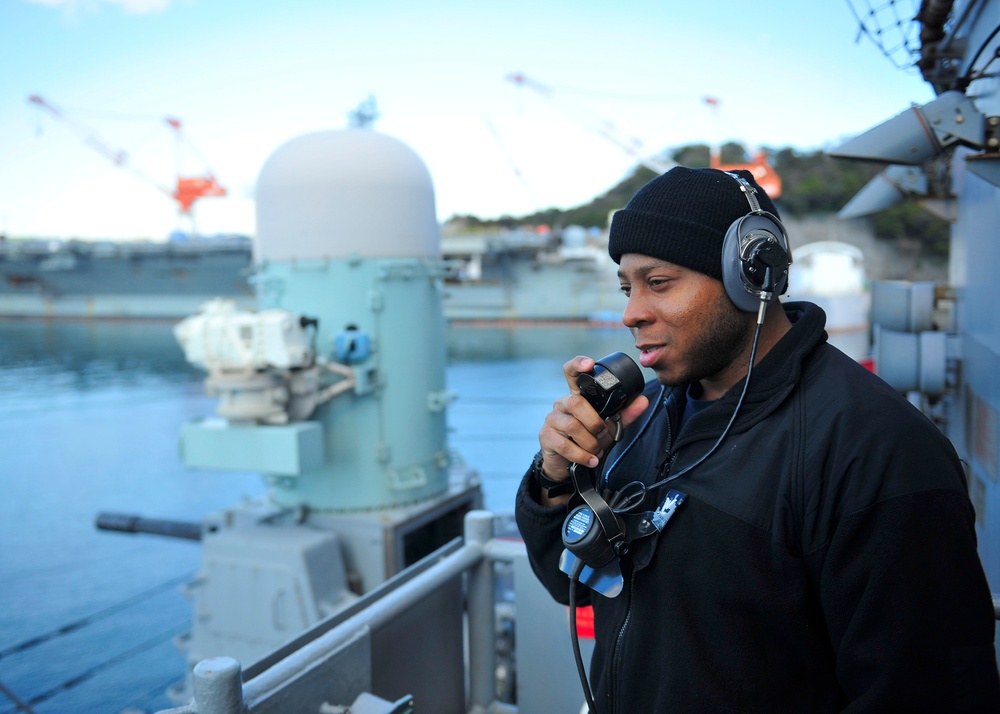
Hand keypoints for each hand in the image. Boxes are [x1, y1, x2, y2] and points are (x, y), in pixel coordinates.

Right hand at [537, 355, 648, 499]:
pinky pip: (565, 445)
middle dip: (595, 422)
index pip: (571, 373)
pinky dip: (582, 455)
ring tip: (596, 450)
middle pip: (576, 402)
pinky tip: (591, 460)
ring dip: (590, 442)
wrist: (567, 464)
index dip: (578, 364)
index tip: (589, 364)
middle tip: (602, 434)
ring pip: (572, 426)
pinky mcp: (546, 436)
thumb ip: (625, 414)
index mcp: (577, 396)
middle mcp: (562, 404)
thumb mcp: (608, 427)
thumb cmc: (586, 440)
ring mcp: (552, 419)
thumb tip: (643, 401)